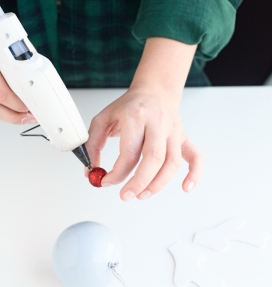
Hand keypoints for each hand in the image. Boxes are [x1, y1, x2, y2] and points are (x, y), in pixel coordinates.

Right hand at [0, 0, 34, 123]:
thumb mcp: (2, 34)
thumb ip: (19, 52)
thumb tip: (36, 68)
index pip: (0, 91)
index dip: (17, 104)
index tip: (31, 105)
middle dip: (14, 116)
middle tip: (30, 116)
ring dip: (8, 116)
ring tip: (25, 116)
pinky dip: (0, 108)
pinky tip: (13, 108)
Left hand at [85, 37, 202, 199]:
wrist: (154, 90)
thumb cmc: (130, 106)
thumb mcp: (103, 119)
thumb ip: (92, 144)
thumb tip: (90, 172)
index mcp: (136, 116)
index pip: (128, 152)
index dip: (116, 173)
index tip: (106, 182)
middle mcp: (157, 123)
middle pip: (153, 158)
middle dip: (139, 182)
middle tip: (126, 195)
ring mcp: (173, 131)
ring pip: (172, 162)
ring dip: (158, 184)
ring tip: (142, 195)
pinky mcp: (184, 138)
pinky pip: (195, 157)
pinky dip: (195, 174)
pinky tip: (185, 188)